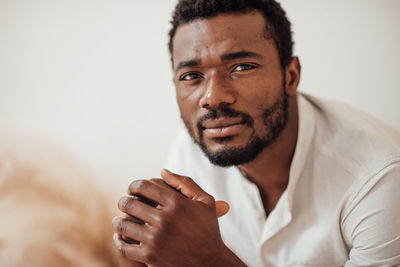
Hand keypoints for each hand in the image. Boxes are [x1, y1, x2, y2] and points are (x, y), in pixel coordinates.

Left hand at [112, 169, 244, 266]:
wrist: (211, 263)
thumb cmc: (208, 230)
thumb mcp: (204, 202)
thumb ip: (184, 183)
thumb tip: (162, 171)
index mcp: (176, 203)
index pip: (143, 186)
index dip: (133, 186)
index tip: (131, 190)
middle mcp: (165, 219)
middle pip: (129, 203)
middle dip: (123, 202)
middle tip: (124, 203)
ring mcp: (156, 239)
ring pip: (123, 225)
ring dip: (118, 221)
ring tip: (119, 220)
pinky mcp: (151, 256)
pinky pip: (124, 247)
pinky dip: (119, 241)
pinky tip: (120, 237)